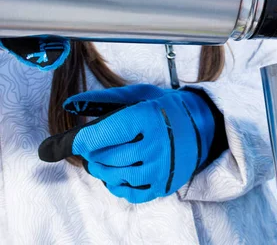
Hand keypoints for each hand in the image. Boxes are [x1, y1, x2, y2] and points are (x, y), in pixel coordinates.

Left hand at [38, 85, 217, 203]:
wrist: (203, 127)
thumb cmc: (166, 108)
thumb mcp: (140, 94)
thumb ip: (104, 99)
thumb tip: (69, 104)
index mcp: (147, 118)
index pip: (97, 137)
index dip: (75, 142)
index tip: (63, 143)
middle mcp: (155, 145)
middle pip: (102, 158)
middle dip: (91, 153)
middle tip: (95, 145)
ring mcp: (160, 168)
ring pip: (112, 177)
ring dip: (102, 168)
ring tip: (107, 157)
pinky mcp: (163, 185)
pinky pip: (127, 193)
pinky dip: (116, 184)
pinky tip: (121, 171)